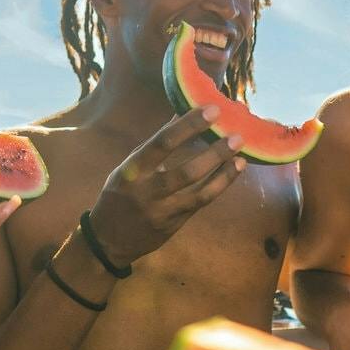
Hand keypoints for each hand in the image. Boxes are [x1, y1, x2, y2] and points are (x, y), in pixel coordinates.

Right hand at [87, 107, 244, 266]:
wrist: (109, 240)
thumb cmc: (120, 195)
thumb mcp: (130, 168)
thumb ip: (156, 145)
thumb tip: (181, 114)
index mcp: (133, 170)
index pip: (163, 143)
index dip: (188, 126)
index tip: (211, 110)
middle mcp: (148, 191)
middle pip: (186, 171)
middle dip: (214, 152)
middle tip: (236, 134)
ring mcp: (163, 211)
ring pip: (199, 192)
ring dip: (223, 172)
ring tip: (241, 154)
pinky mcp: (175, 224)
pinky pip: (202, 202)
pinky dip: (220, 185)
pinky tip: (234, 170)